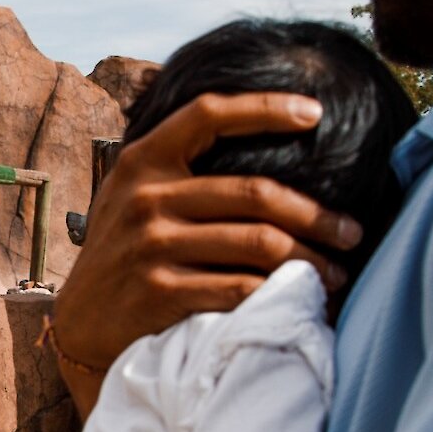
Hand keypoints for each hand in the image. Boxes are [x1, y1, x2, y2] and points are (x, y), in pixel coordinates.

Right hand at [55, 93, 364, 375]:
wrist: (81, 323)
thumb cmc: (124, 253)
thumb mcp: (130, 195)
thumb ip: (176, 165)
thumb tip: (257, 132)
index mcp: (142, 162)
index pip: (208, 114)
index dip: (265, 108)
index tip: (315, 112)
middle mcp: (145, 198)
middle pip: (255, 194)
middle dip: (318, 216)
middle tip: (351, 233)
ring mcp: (151, 245)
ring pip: (259, 244)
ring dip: (311, 261)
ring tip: (335, 273)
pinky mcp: (160, 292)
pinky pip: (241, 288)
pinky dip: (279, 293)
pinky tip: (299, 297)